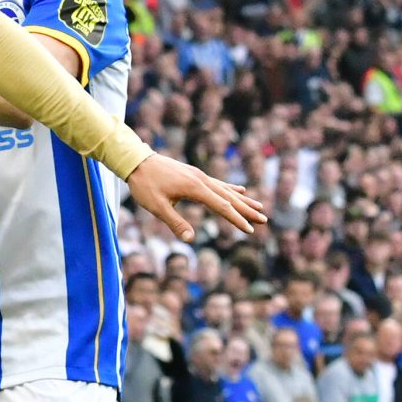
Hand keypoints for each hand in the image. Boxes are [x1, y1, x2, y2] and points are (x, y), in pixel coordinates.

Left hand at [123, 152, 267, 240]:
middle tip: (265, 220)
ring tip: (259, 206)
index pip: (221, 206)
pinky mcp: (194, 174)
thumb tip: (190, 240)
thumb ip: (174, 223)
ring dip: (243, 200)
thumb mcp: (156, 206)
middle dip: (247, 210)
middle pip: (229, 197)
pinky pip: (218, 183)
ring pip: (226, 189)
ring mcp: (199, 175)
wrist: (136, 161)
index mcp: (195, 188)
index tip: (250, 230)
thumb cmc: (144, 184)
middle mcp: (201, 179)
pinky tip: (241, 190)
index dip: (236, 219)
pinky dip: (231, 188)